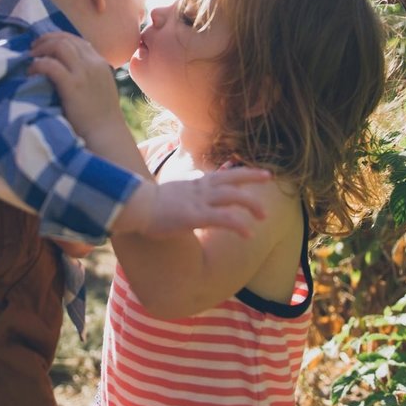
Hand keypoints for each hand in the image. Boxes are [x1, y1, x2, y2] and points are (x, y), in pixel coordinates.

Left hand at [29, 33, 122, 141]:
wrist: (105, 134)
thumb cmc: (100, 117)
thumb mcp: (100, 88)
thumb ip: (88, 75)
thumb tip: (66, 68)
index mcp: (100, 63)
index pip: (77, 40)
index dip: (57, 38)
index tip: (44, 45)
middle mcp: (93, 63)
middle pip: (66, 39)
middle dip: (46, 40)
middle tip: (32, 49)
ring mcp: (84, 73)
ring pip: (59, 46)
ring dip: (41, 49)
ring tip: (30, 59)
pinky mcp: (73, 85)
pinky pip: (51, 65)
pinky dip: (38, 65)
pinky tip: (31, 72)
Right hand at [114, 167, 270, 238]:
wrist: (135, 206)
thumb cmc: (149, 205)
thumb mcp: (171, 196)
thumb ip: (184, 197)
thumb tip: (187, 203)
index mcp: (194, 185)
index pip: (222, 174)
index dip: (241, 172)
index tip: (258, 172)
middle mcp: (200, 190)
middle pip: (231, 178)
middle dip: (252, 177)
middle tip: (269, 177)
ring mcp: (198, 202)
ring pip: (232, 197)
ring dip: (251, 204)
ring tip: (263, 216)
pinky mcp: (195, 216)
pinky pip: (223, 219)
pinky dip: (238, 224)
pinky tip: (248, 233)